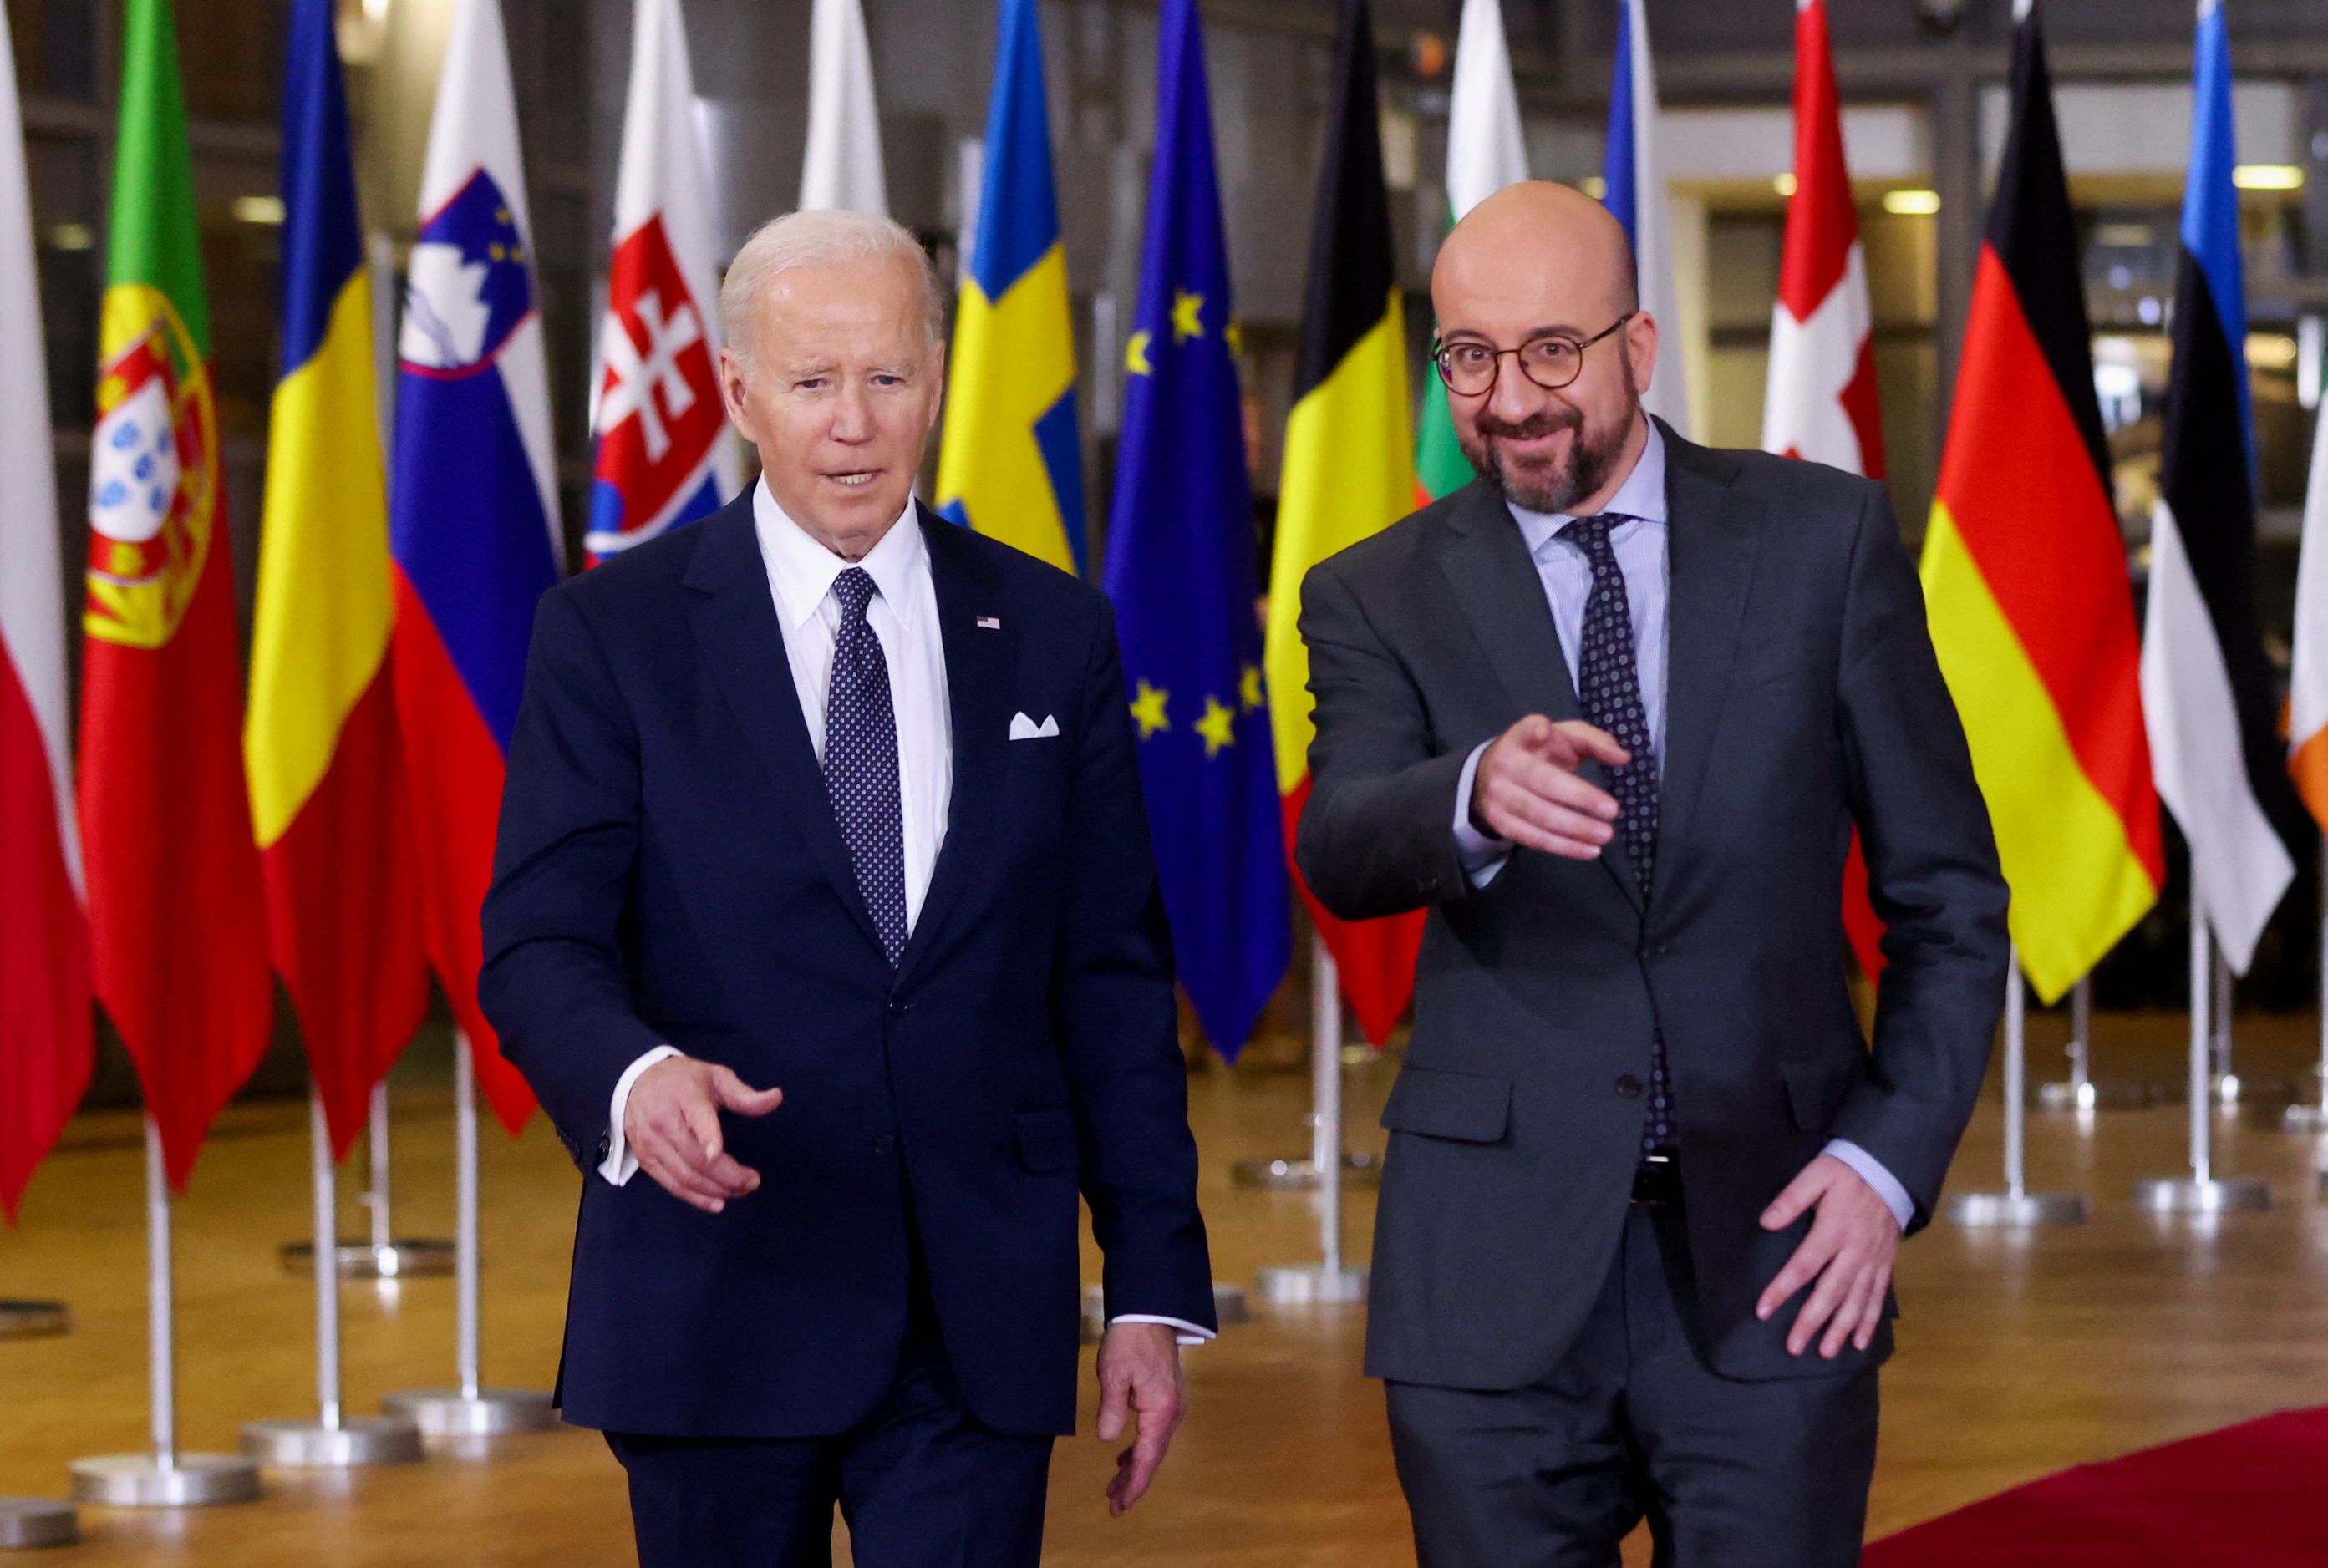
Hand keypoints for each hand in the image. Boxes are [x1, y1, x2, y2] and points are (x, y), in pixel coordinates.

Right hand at [623, 1055, 782, 1213]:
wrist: (637, 1082)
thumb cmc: (684, 1080)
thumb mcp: (715, 1076)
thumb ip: (744, 1094)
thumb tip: (776, 1098)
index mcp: (684, 1096)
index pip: (697, 1119)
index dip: (707, 1137)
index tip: (719, 1154)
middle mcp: (663, 1123)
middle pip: (695, 1158)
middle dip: (727, 1176)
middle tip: (752, 1181)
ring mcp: (651, 1144)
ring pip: (685, 1176)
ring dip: (716, 1190)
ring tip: (741, 1190)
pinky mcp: (646, 1160)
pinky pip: (672, 1185)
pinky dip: (695, 1198)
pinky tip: (717, 1202)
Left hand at [1095, 1322, 1184, 1516]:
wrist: (1150, 1313)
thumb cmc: (1130, 1341)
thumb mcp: (1113, 1374)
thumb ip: (1112, 1409)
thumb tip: (1108, 1440)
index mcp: (1160, 1411)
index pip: (1147, 1459)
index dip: (1133, 1485)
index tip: (1119, 1506)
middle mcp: (1172, 1413)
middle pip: (1153, 1457)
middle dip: (1133, 1482)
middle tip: (1112, 1504)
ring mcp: (1172, 1406)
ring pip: (1154, 1446)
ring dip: (1134, 1466)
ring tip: (1113, 1486)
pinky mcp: (1166, 1398)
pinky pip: (1154, 1433)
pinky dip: (1140, 1449)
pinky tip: (1124, 1456)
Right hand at [1469, 715, 1628, 858]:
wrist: (1489, 776)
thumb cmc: (1538, 754)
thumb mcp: (1564, 738)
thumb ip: (1594, 741)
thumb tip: (1622, 758)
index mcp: (1521, 738)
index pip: (1525, 729)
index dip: (1533, 730)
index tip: (1545, 732)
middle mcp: (1506, 764)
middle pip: (1542, 780)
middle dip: (1578, 796)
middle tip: (1612, 810)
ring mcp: (1499, 796)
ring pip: (1539, 815)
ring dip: (1574, 828)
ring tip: (1605, 835)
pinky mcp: (1500, 823)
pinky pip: (1534, 838)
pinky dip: (1563, 847)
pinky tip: (1589, 850)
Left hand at [1755, 1154, 1901, 1358]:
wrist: (1890, 1169)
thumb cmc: (1846, 1173)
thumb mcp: (1816, 1175)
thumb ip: (1791, 1199)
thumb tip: (1766, 1222)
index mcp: (1833, 1230)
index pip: (1803, 1266)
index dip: (1782, 1289)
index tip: (1763, 1310)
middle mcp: (1854, 1251)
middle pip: (1831, 1292)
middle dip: (1812, 1321)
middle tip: (1794, 1347)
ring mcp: (1872, 1261)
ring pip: (1856, 1301)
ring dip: (1841, 1328)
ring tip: (1825, 1352)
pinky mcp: (1886, 1264)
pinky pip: (1879, 1297)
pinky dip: (1870, 1321)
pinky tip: (1860, 1342)